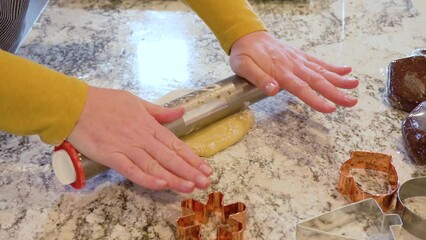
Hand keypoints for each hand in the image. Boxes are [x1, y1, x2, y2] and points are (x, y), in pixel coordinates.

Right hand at [67, 86, 211, 192]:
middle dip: (189, 171)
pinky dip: (146, 177)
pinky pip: (131, 169)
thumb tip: (180, 112)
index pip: (175, 144)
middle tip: (205, 182)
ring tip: (189, 187)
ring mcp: (126, 147)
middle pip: (169, 157)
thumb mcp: (136, 101)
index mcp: (149, 125)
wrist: (74, 105)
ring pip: (154, 165)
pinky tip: (160, 184)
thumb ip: (159, 111)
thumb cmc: (104, 101)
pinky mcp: (111, 156)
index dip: (192, 158)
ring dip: (173, 177)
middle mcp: (141, 137)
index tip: (205, 168)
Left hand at [230, 31, 358, 112]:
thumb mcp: (243, 67)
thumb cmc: (244, 54)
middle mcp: (293, 65)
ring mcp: (298, 60)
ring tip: (355, 86)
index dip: (316, 99)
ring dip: (339, 79)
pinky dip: (333, 67)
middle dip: (335, 92)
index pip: (301, 88)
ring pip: (321, 71)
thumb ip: (259, 79)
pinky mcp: (300, 56)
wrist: (248, 36)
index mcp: (280, 71)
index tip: (330, 108)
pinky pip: (318, 62)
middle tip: (352, 102)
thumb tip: (274, 90)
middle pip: (317, 80)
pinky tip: (346, 71)